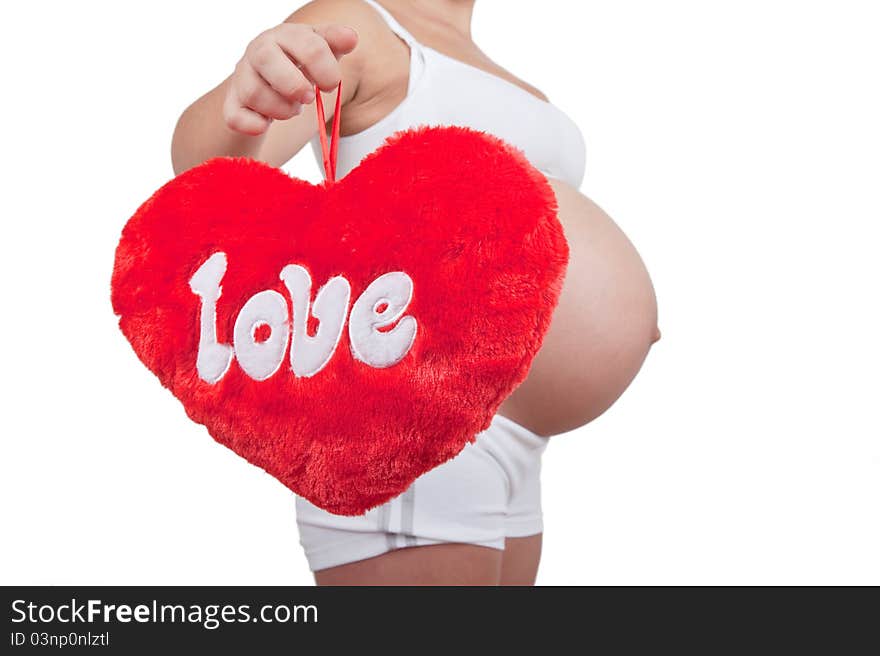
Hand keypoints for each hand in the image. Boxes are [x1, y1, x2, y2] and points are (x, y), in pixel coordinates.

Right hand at [224, 23, 357, 134]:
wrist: (268, 80)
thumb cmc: (299, 63)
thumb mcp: (319, 50)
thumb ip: (334, 42)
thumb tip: (350, 38)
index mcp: (286, 35)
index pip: (309, 46)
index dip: (326, 71)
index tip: (331, 85)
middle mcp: (259, 50)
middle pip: (266, 58)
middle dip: (294, 84)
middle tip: (308, 98)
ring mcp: (242, 76)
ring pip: (253, 92)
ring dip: (280, 109)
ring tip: (292, 110)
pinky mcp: (233, 102)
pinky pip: (234, 116)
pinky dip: (252, 125)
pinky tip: (265, 125)